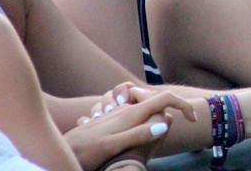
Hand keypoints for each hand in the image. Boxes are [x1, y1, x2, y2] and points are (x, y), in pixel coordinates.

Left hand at [68, 88, 194, 170]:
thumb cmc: (83, 152)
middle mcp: (125, 109)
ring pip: (145, 108)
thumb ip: (138, 134)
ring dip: (155, 117)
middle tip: (171, 132)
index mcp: (130, 113)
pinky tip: (132, 136)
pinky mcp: (111, 121)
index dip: (183, 106)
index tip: (193, 120)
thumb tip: (166, 123)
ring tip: (152, 136)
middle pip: (158, 101)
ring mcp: (118, 113)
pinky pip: (132, 115)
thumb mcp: (111, 146)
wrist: (57, 153)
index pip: (165, 98)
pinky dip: (141, 122)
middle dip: (171, 112)